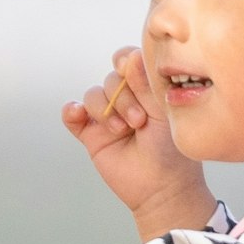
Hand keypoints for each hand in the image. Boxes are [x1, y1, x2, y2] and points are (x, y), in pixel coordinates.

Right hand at [62, 45, 208, 236]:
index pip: (129, 61)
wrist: (162, 188)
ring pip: (92, 95)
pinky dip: (71, 111)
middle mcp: (125, 99)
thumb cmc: (171, 148)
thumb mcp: (163, 110)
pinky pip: (72, 115)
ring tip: (122, 130)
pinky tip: (78, 114)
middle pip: (110, 79)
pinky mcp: (91, 134)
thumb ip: (146, 83)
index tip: (132, 72)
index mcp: (146, 89)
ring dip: (105, 109)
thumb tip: (131, 56)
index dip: (126, 63)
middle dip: (123, 97)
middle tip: (139, 121)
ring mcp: (107, 116)